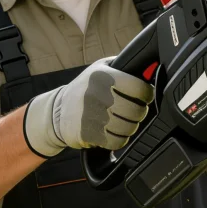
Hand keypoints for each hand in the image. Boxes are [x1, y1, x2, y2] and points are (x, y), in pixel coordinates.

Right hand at [22, 56, 154, 157]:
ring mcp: (94, 116)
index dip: (146, 93)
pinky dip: (120, 138)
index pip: (140, 88)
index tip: (143, 96)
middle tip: (133, 110)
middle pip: (137, 110)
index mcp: (104, 76)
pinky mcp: (91, 135)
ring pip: (130, 127)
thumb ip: (123, 66)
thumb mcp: (100, 68)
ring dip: (130, 126)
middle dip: (139, 111)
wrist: (57, 112)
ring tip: (123, 120)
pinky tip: (114, 131)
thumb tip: (149, 67)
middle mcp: (99, 95)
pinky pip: (118, 141)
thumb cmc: (84, 89)